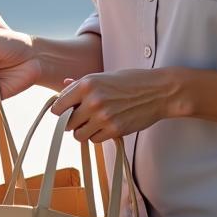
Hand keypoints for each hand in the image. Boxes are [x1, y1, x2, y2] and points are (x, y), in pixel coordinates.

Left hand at [50, 68, 188, 142]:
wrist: (157, 91)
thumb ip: (81, 84)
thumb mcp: (103, 76)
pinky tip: (106, 126)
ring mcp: (103, 117)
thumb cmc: (131, 81)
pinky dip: (98, 136)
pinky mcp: (115, 130)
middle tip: (82, 117)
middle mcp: (93, 100)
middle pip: (67, 123)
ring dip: (84, 131)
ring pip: (79, 135)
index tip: (65, 112)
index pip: (58, 106)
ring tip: (94, 123)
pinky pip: (95, 140)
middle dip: (72, 122)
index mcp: (87, 84)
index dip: (60, 111)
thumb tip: (63, 85)